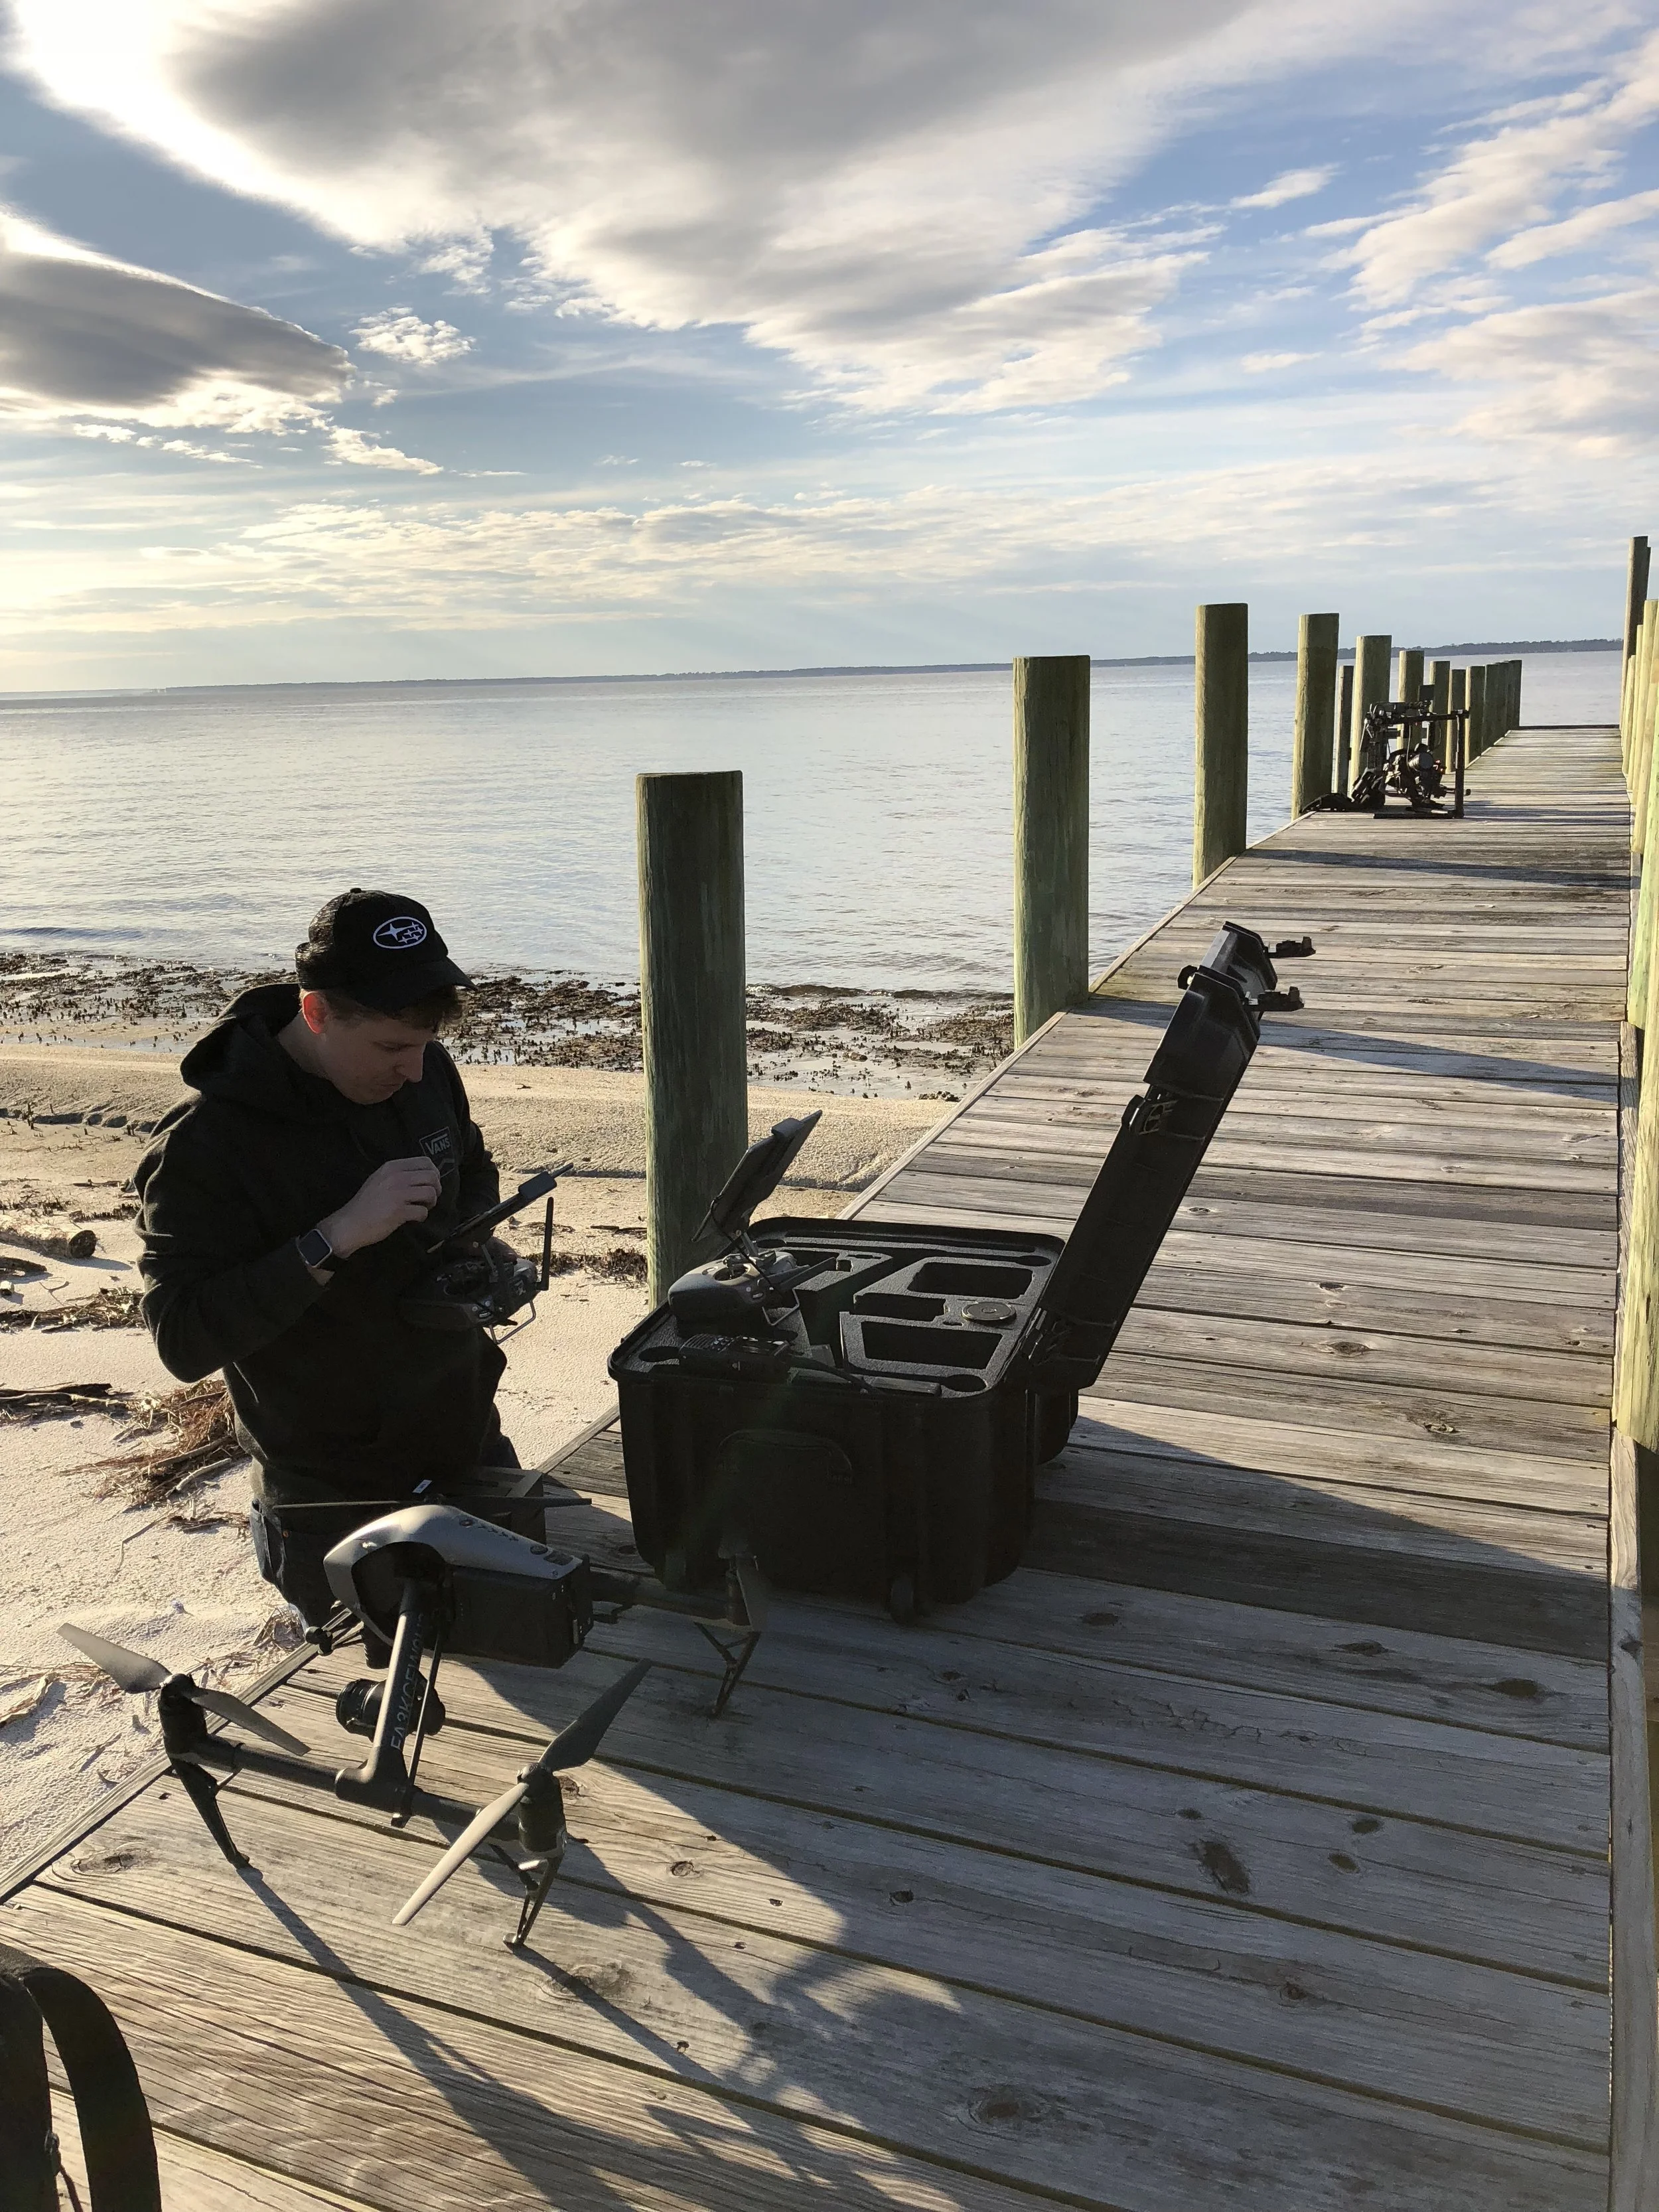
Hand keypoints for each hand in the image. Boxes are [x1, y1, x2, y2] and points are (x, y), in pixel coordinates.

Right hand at [318, 1157, 441, 1258]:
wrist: (350, 1223)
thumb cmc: (366, 1203)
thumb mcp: (379, 1179)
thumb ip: (399, 1174)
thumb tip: (424, 1176)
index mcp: (391, 1167)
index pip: (425, 1161)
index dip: (433, 1173)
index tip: (430, 1183)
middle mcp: (396, 1177)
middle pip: (432, 1176)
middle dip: (436, 1189)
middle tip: (429, 1198)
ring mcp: (397, 1194)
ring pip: (431, 1193)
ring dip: (431, 1203)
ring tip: (422, 1208)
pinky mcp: (399, 1211)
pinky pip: (423, 1212)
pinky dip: (422, 1217)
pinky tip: (413, 1219)